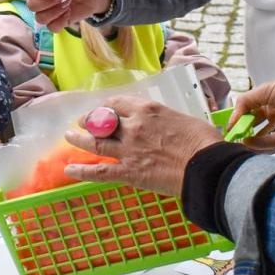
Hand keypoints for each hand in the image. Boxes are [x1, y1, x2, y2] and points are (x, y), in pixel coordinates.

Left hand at [61, 96, 221, 197]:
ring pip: (95, 142)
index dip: (106, 106)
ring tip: (69, 136)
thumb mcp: (183, 118)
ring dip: (78, 139)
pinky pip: (99, 171)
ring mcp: (128, 150)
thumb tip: (165, 124)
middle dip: (89, 120)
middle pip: (102, 121)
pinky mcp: (128, 172)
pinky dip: (82, 171)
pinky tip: (69, 170)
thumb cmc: (203, 141)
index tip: (104, 109)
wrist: (205, 166)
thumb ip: (166, 119)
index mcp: (147, 110)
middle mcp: (133, 126)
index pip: (117, 103)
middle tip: (81, 121)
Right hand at [230, 72, 274, 149]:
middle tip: (231, 137)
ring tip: (238, 141)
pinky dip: (260, 144)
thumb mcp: (264, 90)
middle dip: (243, 131)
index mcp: (271, 101)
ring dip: (250, 140)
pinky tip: (248, 142)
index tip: (228, 126)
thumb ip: (245, 103)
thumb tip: (232, 119)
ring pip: (264, 137)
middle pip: (256, 126)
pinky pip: (274, 143)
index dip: (239, 118)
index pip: (251, 111)